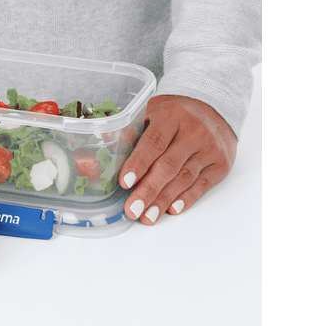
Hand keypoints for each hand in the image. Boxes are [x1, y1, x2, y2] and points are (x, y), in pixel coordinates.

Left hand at [119, 95, 236, 224]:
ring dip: (164, 200)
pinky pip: (202, 185)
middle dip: (149, 190)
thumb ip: (132, 130)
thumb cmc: (174, 114)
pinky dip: (186, 199)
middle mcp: (194, 132)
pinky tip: (171, 210)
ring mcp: (210, 148)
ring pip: (185, 178)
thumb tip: (104, 146)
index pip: (154, 143)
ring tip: (146, 216)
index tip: (125, 183)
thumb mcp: (152, 112)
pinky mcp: (221, 164)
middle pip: (169, 165)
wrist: (215, 108)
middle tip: (132, 210)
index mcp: (172, 116)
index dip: (139, 164)